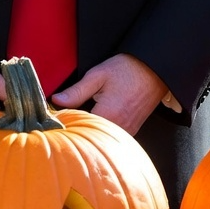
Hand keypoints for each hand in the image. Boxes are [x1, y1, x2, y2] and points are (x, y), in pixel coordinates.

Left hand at [51, 53, 170, 135]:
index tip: (54, 115)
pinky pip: (112, 137)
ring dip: (89, 131)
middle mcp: (118, 128)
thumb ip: (76, 91)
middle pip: (89, 136)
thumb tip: (56, 100)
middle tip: (66, 116)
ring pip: (101, 138)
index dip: (64, 121)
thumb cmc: (127, 70)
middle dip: (76, 128)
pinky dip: (101, 131)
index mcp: (107, 115)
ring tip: (80, 119)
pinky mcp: (132, 131)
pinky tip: (96, 121)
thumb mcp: (98, 75)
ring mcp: (127, 132)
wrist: (154, 70)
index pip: (78, 127)